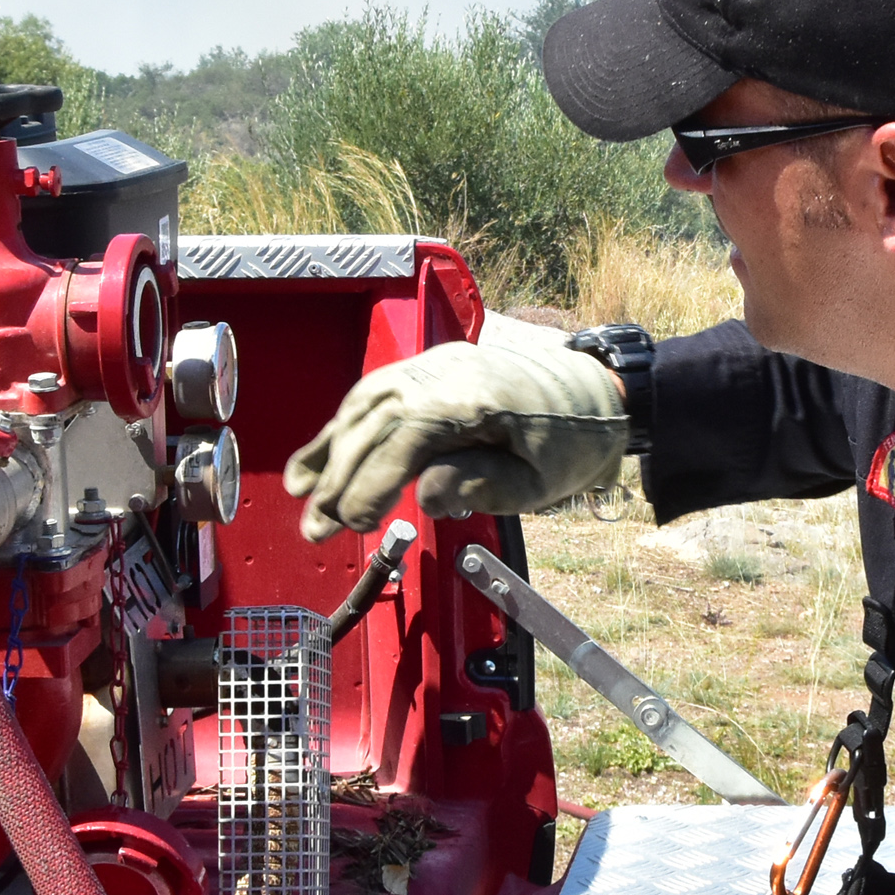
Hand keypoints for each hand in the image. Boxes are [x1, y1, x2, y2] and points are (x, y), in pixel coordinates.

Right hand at [282, 313, 627, 542]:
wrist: (594, 394)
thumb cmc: (570, 444)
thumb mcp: (539, 482)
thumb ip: (482, 487)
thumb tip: (425, 496)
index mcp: (474, 398)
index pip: (404, 437)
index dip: (371, 481)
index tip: (355, 522)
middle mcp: (444, 373)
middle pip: (373, 421)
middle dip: (338, 477)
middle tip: (315, 528)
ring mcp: (434, 366)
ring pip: (365, 403)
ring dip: (330, 450)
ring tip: (300, 494)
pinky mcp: (430, 369)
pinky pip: (376, 393)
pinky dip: (344, 425)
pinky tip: (322, 457)